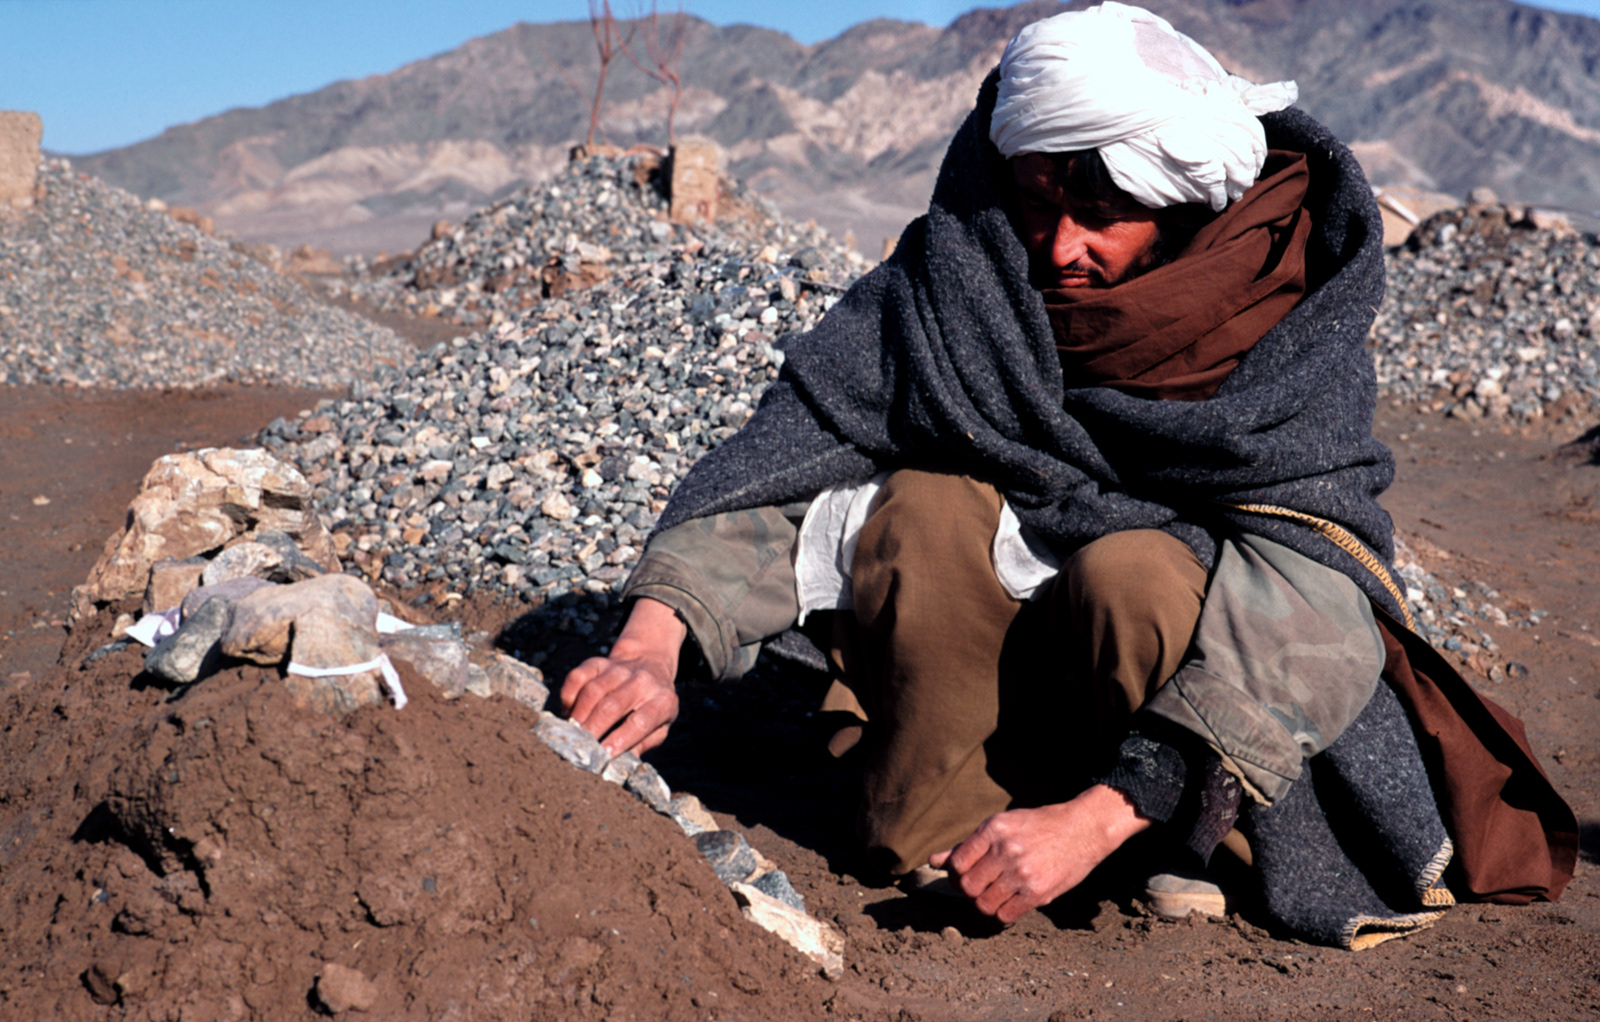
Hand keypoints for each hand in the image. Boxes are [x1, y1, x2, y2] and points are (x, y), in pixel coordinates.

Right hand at [561, 598, 686, 755]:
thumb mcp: (660, 726)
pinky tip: (570, 711)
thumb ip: (642, 746)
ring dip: (578, 715)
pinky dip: (568, 696)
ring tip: (572, 733)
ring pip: (592, 691)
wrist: (651, 662)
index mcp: (662, 702)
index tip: (604, 755)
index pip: (640, 721)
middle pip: (612, 705)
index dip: (621, 739)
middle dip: (592, 730)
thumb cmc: (653, 705)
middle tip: (580, 748)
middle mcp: (642, 682)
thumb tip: (619, 766)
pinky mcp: (598, 662)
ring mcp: (618, 669)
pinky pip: (577, 677)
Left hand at [927, 784, 1149, 924]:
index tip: (967, 874)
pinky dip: (1003, 913)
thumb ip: (968, 845)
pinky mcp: (1038, 892)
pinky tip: (1011, 902)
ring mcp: (1022, 873)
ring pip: (984, 904)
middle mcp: (1006, 850)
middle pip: (968, 886)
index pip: (957, 864)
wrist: (1083, 829)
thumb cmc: (1039, 826)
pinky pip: (1005, 915)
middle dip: (970, 891)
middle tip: (982, 886)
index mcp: (994, 829)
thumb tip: (934, 861)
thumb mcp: (1003, 825)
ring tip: (998, 894)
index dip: (957, 874)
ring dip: (987, 903)